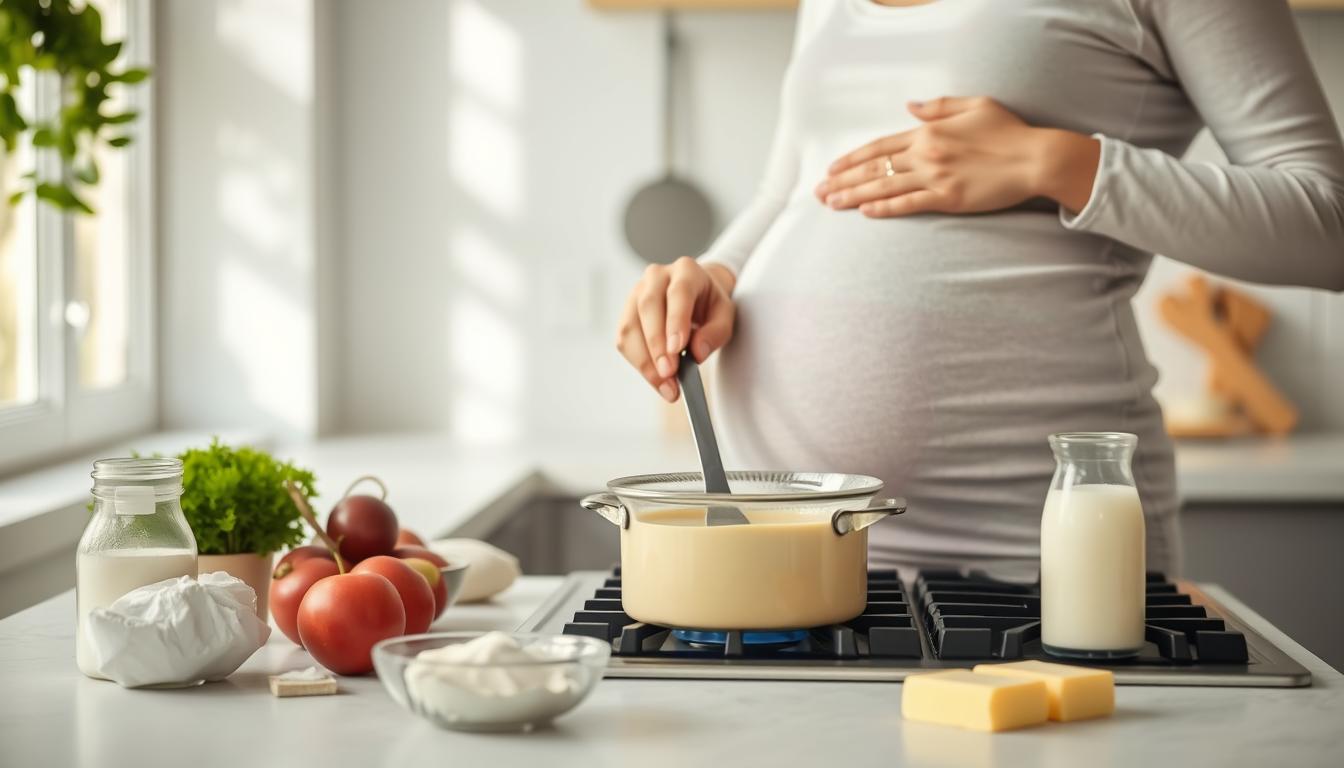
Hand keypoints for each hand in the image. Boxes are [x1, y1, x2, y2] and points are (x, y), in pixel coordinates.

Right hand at [616, 257, 736, 402]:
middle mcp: (656, 277)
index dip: (675, 321)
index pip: (678, 294)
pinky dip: (638, 363)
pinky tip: (656, 379)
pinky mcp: (626, 313)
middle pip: (649, 307)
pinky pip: (624, 340)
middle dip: (657, 345)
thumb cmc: (710, 306)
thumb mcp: (725, 316)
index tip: (676, 350)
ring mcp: (636, 293)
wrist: (695, 296)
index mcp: (686, 271)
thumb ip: (716, 333)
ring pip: (630, 326)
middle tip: (669, 374)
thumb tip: (697, 353)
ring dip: (645, 360)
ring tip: (665, 386)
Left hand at [815, 96, 1099, 217]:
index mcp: (929, 132)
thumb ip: (938, 106)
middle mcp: (926, 154)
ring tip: (831, 204)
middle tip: (819, 192)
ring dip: (854, 197)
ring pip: (884, 188)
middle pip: (874, 169)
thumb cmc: (1009, 131)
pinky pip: (909, 205)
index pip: (880, 147)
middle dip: (843, 180)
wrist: (1035, 158)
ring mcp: (935, 178)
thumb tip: (909, 107)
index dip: (852, 159)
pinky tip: (865, 212)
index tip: (832, 169)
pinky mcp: (948, 199)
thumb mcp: (975, 105)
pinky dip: (885, 208)